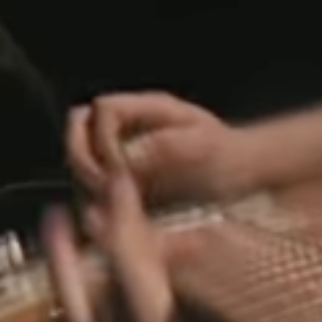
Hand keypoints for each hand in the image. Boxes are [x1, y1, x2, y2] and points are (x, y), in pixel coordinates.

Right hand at [65, 92, 260, 206]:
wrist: (240, 172)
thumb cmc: (228, 154)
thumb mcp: (205, 146)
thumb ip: (166, 147)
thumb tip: (127, 158)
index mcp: (148, 108)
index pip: (104, 110)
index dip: (104, 137)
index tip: (122, 165)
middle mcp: (130, 125)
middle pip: (81, 128)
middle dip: (85, 157)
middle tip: (107, 185)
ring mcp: (123, 149)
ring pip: (82, 156)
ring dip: (88, 178)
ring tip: (112, 200)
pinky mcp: (124, 176)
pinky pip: (95, 182)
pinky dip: (97, 196)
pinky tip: (114, 213)